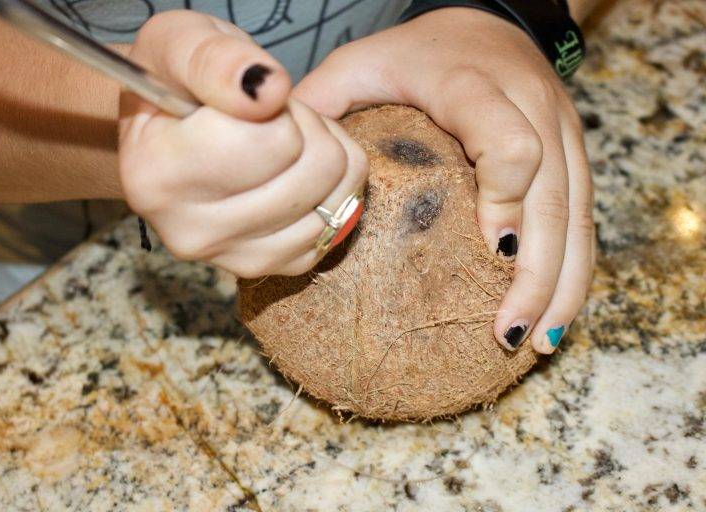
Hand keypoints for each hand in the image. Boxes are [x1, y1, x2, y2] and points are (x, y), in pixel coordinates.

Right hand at [119, 11, 367, 277]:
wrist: (167, 136)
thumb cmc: (175, 83)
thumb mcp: (181, 43)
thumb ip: (218, 60)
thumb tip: (270, 91)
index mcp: (157, 178)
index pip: (274, 139)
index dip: (276, 105)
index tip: (246, 98)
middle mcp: (190, 232)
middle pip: (314, 168)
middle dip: (305, 125)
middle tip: (268, 117)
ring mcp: (235, 259)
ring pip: (335, 196)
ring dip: (323, 151)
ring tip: (281, 140)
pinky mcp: (274, 268)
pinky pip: (341, 221)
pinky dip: (335, 186)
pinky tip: (298, 170)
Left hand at [294, 7, 594, 353]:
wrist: (489, 19)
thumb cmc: (416, 51)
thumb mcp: (359, 63)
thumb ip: (322, 104)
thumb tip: (279, 167)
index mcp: (475, 86)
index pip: (510, 146)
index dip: (506, 200)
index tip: (489, 251)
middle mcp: (532, 106)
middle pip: (554, 197)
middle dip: (535, 273)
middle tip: (507, 332)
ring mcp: (563, 130)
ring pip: (579, 214)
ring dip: (563, 284)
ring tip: (538, 342)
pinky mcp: (576, 151)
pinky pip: (585, 215)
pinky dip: (575, 269)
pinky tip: (557, 312)